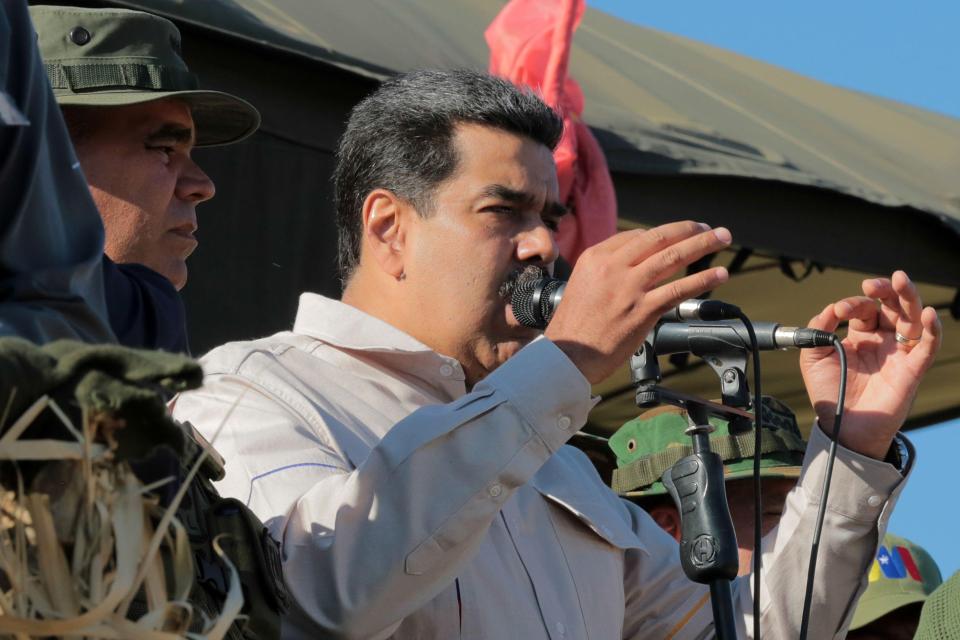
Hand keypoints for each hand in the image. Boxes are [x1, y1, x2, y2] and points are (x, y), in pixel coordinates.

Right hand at [546, 221, 730, 383]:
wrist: (567, 356)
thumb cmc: (573, 328)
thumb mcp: (580, 286)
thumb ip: (606, 272)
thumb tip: (633, 266)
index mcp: (595, 258)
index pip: (635, 236)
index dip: (661, 235)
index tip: (677, 237)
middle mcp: (612, 267)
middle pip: (658, 238)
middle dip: (689, 229)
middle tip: (709, 228)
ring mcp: (629, 287)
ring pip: (673, 256)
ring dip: (702, 245)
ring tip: (722, 238)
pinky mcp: (642, 310)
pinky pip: (678, 288)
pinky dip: (702, 279)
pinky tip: (718, 274)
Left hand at [799, 271, 941, 458]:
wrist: (842, 426)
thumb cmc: (830, 394)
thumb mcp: (813, 357)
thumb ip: (818, 330)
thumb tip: (830, 309)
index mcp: (861, 337)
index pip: (865, 310)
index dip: (854, 304)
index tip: (840, 311)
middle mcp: (883, 342)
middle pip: (893, 307)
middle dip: (886, 290)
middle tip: (874, 284)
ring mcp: (899, 354)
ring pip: (912, 319)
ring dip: (908, 297)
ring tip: (900, 280)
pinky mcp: (912, 370)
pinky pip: (927, 346)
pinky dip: (931, 330)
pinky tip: (927, 315)